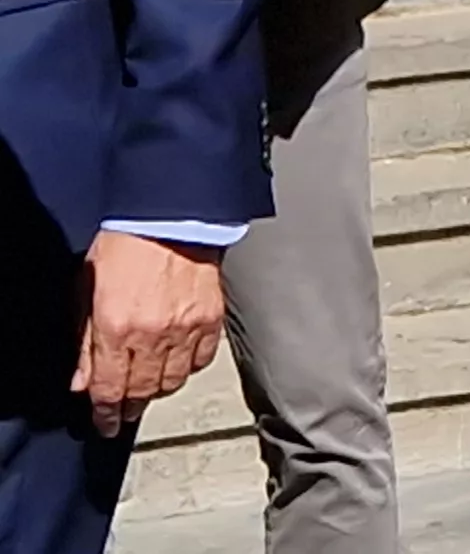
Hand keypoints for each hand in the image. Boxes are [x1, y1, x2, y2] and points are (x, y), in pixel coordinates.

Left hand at [78, 232, 224, 434]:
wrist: (171, 217)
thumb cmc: (125, 245)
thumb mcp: (87, 292)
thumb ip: (84, 342)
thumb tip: (82, 380)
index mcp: (117, 328)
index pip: (110, 388)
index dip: (105, 414)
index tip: (104, 425)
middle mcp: (153, 335)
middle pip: (142, 390)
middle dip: (130, 406)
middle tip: (124, 412)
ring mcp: (187, 330)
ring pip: (174, 381)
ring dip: (158, 390)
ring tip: (149, 389)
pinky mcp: (212, 319)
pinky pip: (201, 360)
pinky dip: (188, 369)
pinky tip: (178, 365)